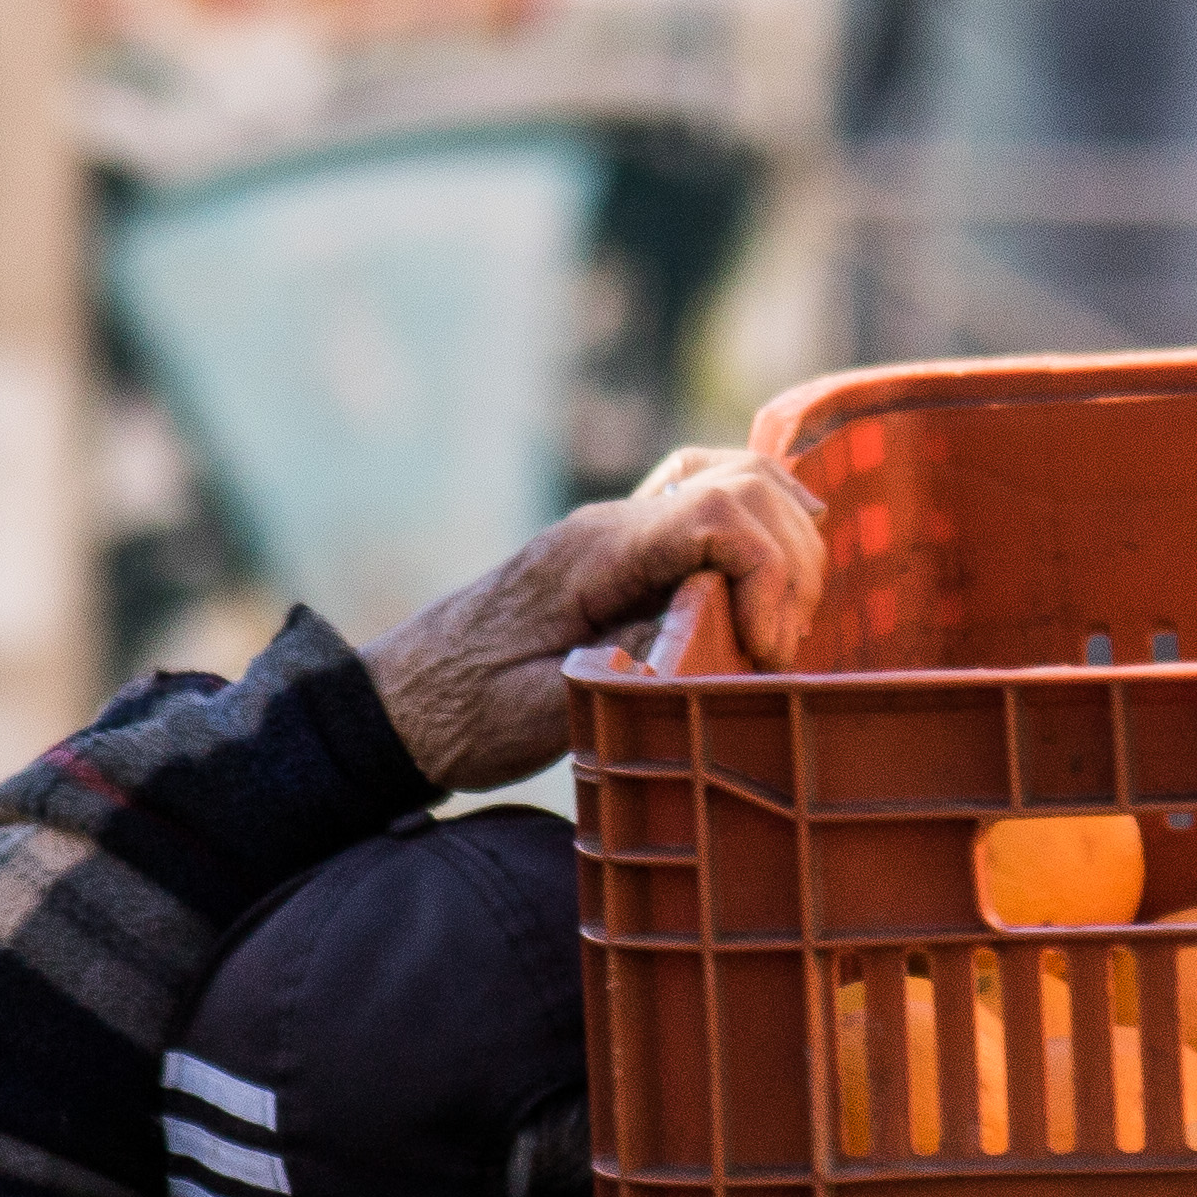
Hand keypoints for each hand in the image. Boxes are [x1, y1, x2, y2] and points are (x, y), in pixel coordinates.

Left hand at [367, 447, 826, 791]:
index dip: (769, 574)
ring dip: (786, 546)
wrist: (406, 704)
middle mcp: (615, 523)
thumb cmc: (466, 715)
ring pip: (739, 481)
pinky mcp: (632, 554)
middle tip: (777, 651)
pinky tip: (780, 578)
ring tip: (780, 629)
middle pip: (746, 485)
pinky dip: (764, 530)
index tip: (767, 654)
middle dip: (790, 564)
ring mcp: (625, 530)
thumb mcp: (545, 709)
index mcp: (594, 552)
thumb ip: (629, 668)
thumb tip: (709, 634)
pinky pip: (715, 506)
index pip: (717, 510)